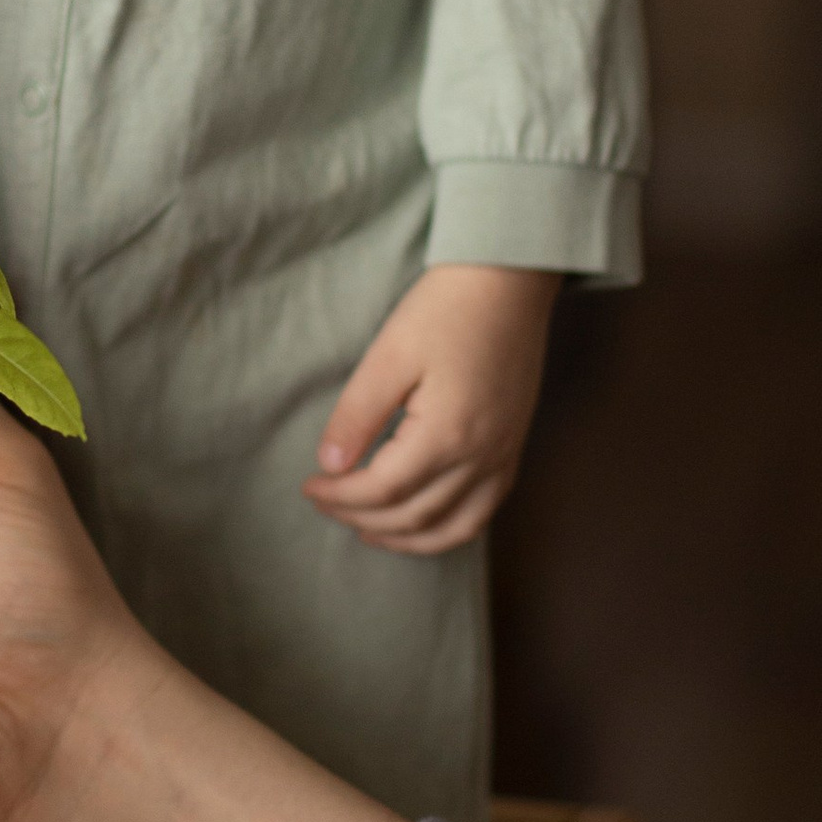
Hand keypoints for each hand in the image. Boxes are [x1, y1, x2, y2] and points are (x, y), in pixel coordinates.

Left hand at [302, 264, 558, 555]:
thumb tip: (330, 465)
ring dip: (405, 538)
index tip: (309, 486)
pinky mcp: (513, 449)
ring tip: (365, 529)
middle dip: (361, 517)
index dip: (339, 496)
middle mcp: (482, 457)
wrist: (509, 282)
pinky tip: (419, 521)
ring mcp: (503, 457)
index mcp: (447, 434)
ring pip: (452, 528)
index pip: (382, 490)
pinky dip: (446, 529)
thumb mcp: (389, 355)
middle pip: (413, 515)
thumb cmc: (446, 310)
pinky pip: (483, 512)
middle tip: (325, 503)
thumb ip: (358, 415)